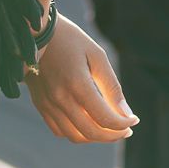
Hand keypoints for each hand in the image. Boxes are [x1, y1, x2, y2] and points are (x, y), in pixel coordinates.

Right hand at [25, 15, 137, 143]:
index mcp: (77, 84)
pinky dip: (76, 132)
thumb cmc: (70, 39)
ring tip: (107, 128)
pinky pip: (59, 130)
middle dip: (113, 135)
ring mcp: (48, 103)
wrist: (34, 30)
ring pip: (75, 136)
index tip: (134, 119)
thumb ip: (112, 87)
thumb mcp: (97, 56)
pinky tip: (86, 122)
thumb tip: (127, 113)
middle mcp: (60, 98)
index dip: (124, 124)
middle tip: (125, 129)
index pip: (105, 119)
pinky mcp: (40, 103)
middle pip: (91, 132)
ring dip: (95, 137)